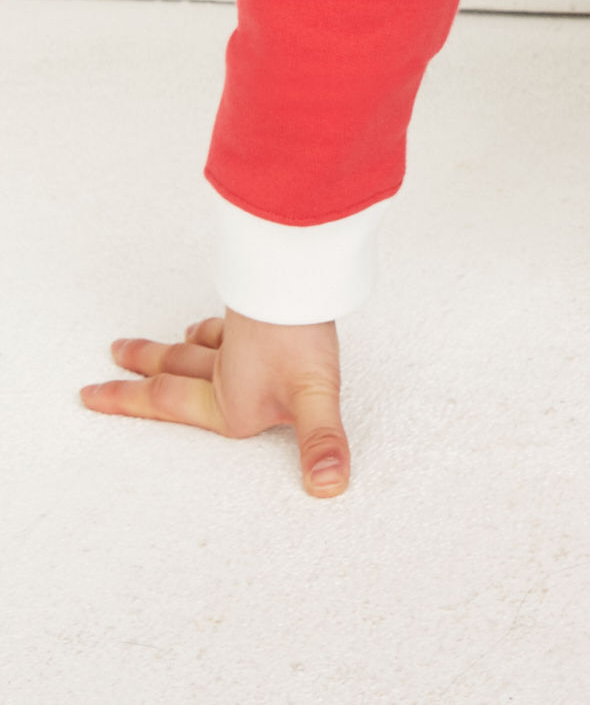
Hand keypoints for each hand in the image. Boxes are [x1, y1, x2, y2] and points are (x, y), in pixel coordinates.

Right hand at [80, 309, 349, 496]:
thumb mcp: (314, 398)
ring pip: (192, 348)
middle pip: (170, 372)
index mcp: (229, 403)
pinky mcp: (253, 309)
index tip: (90, 395)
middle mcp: (226, 372)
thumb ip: (321, 442)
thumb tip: (327, 485)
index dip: (127, 400)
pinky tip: (205, 327)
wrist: (301, 276)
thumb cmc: (300, 337)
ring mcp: (237, 338)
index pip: (167, 403)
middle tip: (95, 381)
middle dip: (134, 379)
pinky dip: (209, 329)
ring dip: (168, 351)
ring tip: (140, 351)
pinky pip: (222, 324)